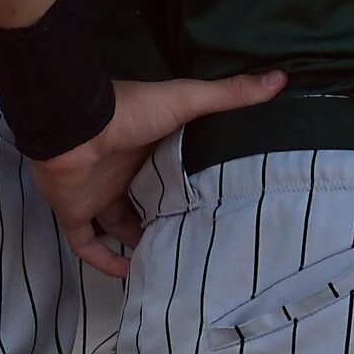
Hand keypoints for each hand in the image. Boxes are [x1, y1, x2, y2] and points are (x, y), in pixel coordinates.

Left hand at [30, 71, 284, 277]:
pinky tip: (129, 274)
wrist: (74, 126)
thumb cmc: (130, 112)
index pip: (172, 172)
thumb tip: (280, 78)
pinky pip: (87, 244)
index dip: (191, 189)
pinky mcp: (74, 211)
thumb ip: (228, 95)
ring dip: (139, 245)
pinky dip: (103, 261)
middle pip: (148, 202)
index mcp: (147, 146)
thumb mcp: (186, 101)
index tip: (217, 206)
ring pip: (120, 227)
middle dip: (169, 221)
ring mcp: (96, 193)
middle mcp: (123, 171)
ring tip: (171, 264)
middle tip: (199, 243)